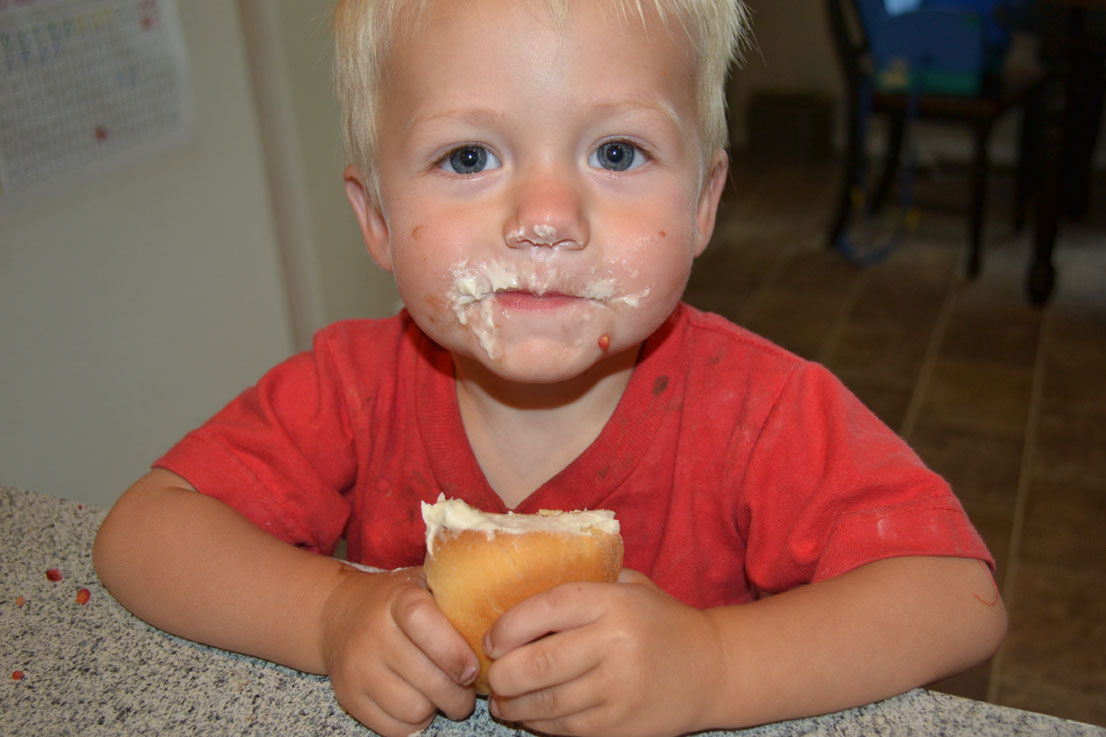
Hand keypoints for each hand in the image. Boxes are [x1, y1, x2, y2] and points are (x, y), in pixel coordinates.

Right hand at [319, 566, 478, 736]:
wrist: (339, 615)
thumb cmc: (397, 601)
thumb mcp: (425, 584)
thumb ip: (458, 593)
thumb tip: (508, 612)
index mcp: (399, 600)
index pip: (425, 624)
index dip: (455, 652)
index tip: (473, 669)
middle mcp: (373, 633)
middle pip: (428, 679)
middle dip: (459, 693)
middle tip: (468, 690)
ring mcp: (358, 668)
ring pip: (414, 709)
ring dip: (438, 709)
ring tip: (444, 695)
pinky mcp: (350, 697)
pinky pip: (395, 729)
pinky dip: (415, 723)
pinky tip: (420, 702)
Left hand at [484, 569, 724, 736]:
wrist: (712, 668)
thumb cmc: (659, 621)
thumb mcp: (630, 587)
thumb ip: (585, 584)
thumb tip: (521, 589)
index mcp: (614, 603)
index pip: (547, 608)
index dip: (509, 625)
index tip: (491, 639)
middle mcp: (617, 644)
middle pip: (540, 663)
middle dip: (503, 675)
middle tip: (491, 676)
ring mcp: (621, 689)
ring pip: (548, 703)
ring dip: (514, 705)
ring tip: (501, 701)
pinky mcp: (623, 726)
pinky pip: (567, 729)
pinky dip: (540, 725)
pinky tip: (531, 716)